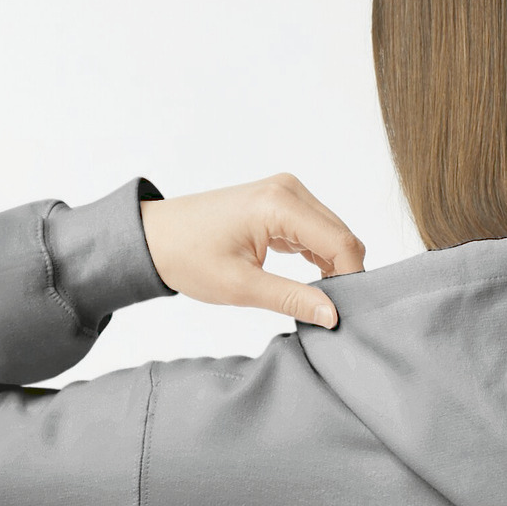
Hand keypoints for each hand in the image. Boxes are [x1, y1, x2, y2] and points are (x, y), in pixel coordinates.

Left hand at [140, 173, 363, 328]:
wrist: (155, 237)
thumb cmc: (188, 257)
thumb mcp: (241, 287)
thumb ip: (292, 299)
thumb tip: (331, 315)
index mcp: (279, 204)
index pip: (341, 242)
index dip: (351, 278)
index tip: (343, 311)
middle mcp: (288, 189)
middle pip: (342, 235)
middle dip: (344, 272)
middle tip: (331, 310)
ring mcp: (285, 192)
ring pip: (332, 233)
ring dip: (332, 265)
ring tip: (317, 298)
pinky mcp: (280, 201)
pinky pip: (316, 229)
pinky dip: (319, 255)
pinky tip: (308, 281)